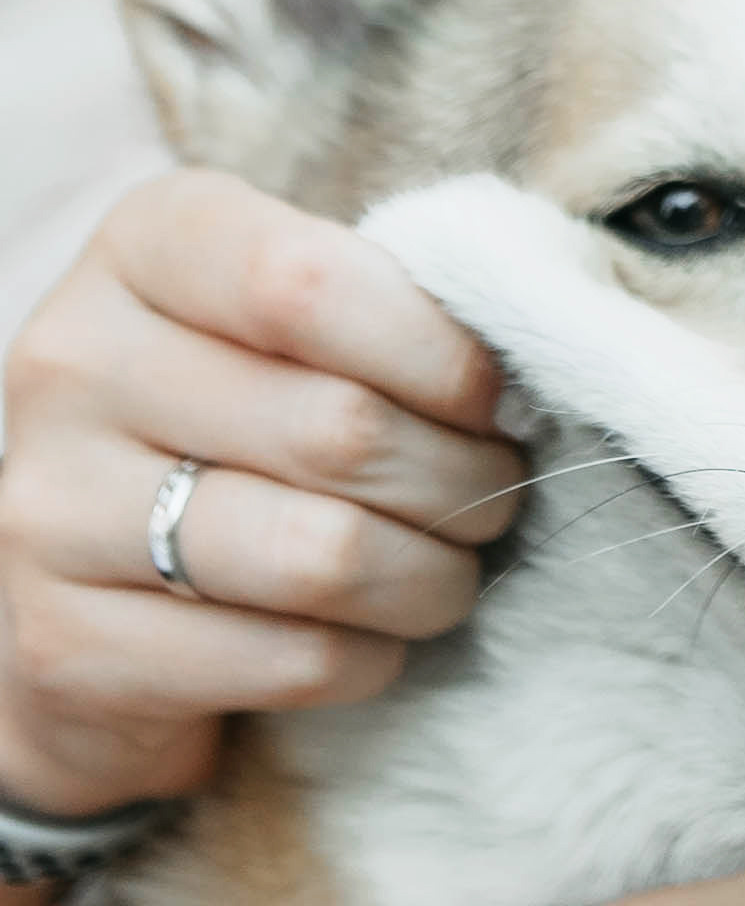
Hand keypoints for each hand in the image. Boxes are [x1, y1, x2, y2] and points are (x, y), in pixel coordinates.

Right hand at [0, 173, 519, 817]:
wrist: (79, 576)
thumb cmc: (233, 414)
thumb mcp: (286, 317)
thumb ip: (387, 301)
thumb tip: (531, 345)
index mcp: (145, 246)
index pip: (308, 280)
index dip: (438, 350)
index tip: (494, 396)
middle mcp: (75, 363)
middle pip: (339, 429)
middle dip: (462, 477)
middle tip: (492, 494)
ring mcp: (53, 509)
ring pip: (321, 555)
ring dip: (431, 577)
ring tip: (449, 569)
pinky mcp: (69, 645)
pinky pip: (288, 658)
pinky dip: (368, 657)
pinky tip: (371, 636)